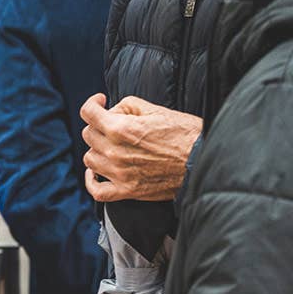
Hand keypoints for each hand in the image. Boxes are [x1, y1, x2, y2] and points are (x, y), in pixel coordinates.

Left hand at [81, 94, 201, 202]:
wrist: (205, 161)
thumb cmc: (185, 134)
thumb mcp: (156, 110)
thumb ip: (127, 105)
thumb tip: (111, 111)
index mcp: (121, 128)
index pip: (88, 113)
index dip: (92, 104)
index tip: (100, 103)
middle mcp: (115, 151)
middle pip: (88, 135)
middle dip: (98, 126)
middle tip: (113, 125)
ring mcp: (119, 173)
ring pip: (89, 159)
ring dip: (97, 150)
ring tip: (111, 146)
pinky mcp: (127, 191)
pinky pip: (96, 190)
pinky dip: (92, 180)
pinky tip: (96, 172)